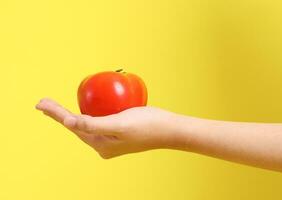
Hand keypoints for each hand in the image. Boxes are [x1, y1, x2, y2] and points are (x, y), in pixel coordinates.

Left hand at [36, 98, 180, 158]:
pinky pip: (99, 121)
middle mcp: (104, 145)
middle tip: (44, 103)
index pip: (73, 125)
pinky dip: (89, 112)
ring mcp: (111, 140)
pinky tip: (87, 106)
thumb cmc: (149, 125)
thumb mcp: (120, 124)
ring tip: (57, 106)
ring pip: (87, 123)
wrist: (170, 130)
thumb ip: (93, 125)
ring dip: (73, 113)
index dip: (55, 113)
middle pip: (77, 125)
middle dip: (59, 114)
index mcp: (101, 145)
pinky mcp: (119, 132)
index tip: (40, 103)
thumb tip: (68, 123)